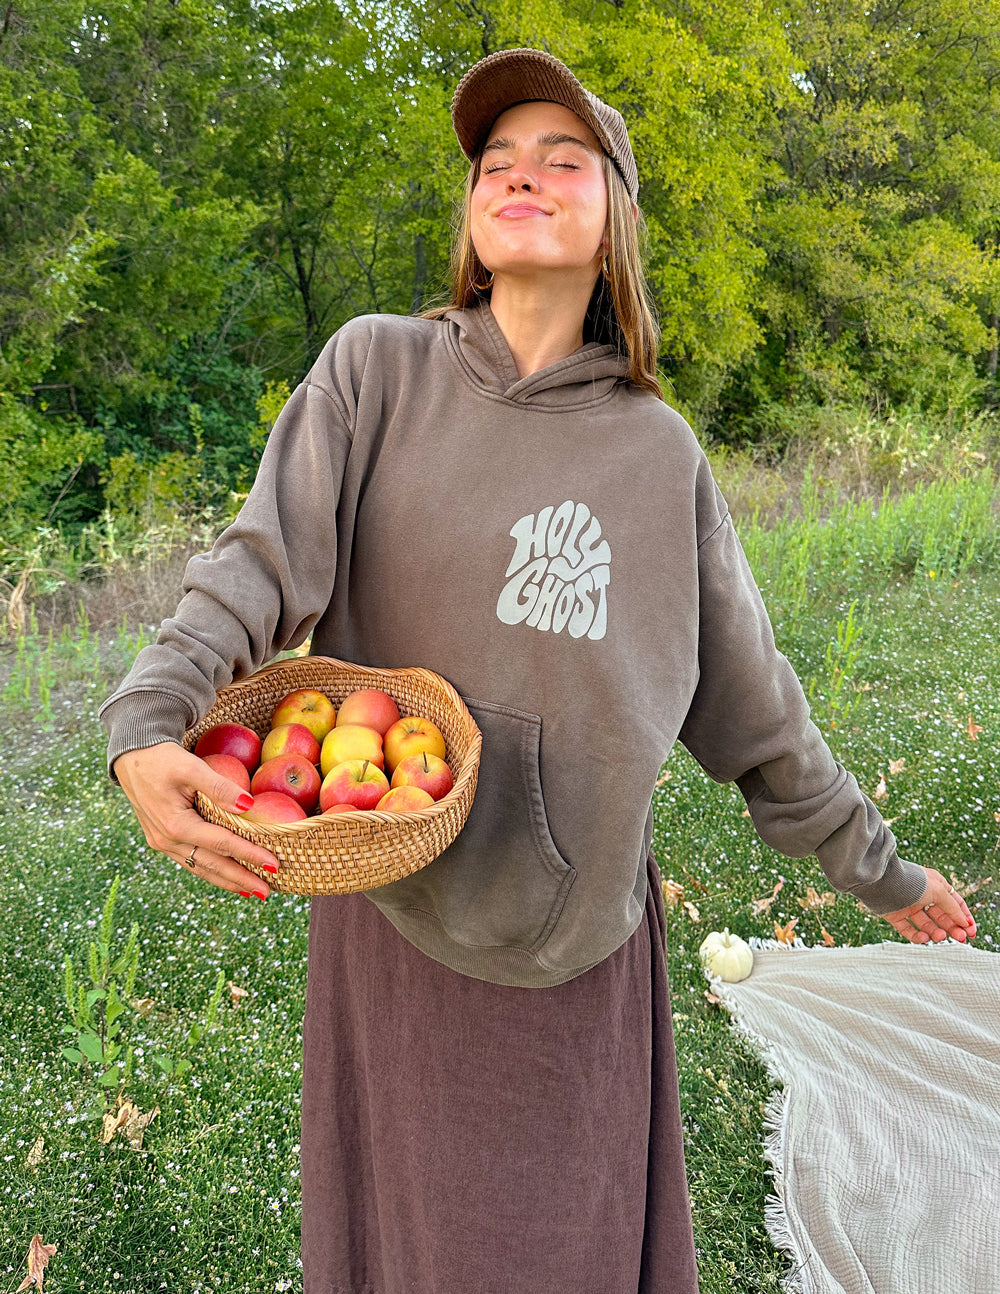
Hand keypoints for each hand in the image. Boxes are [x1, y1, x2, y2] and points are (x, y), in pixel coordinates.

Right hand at [114, 742, 279, 899]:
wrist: (132, 755)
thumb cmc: (162, 759)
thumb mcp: (191, 767)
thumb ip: (220, 788)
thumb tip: (250, 806)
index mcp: (176, 825)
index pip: (223, 844)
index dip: (250, 855)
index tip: (274, 865)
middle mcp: (167, 840)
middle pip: (212, 865)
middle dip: (241, 880)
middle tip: (267, 893)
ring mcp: (162, 842)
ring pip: (199, 868)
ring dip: (226, 880)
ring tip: (250, 891)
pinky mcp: (160, 839)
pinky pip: (189, 860)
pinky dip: (210, 870)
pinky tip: (224, 875)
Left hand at [880, 867, 976, 943]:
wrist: (881, 882)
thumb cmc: (912, 881)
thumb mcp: (939, 891)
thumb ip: (953, 907)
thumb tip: (964, 922)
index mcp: (935, 885)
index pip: (954, 903)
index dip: (964, 917)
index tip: (971, 932)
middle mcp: (922, 896)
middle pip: (942, 916)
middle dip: (952, 927)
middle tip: (961, 938)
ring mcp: (908, 906)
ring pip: (927, 925)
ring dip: (936, 933)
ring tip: (940, 936)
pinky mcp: (895, 915)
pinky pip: (909, 930)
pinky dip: (917, 936)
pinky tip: (924, 938)